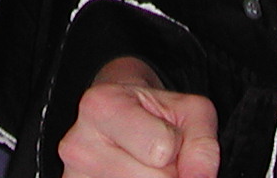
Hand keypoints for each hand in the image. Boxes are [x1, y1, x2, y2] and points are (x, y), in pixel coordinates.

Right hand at [58, 59, 218, 177]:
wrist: (117, 116)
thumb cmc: (153, 114)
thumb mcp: (189, 112)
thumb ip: (203, 145)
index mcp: (101, 106)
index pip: (162, 149)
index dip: (175, 146)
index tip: (162, 134)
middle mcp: (78, 144)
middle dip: (168, 173)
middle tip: (154, 156)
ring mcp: (73, 177)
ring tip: (142, 167)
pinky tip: (131, 175)